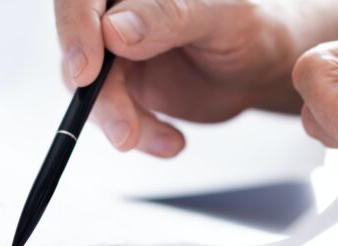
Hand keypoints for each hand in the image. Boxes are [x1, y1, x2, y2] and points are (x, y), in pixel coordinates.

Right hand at [55, 0, 333, 156]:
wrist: (264, 65)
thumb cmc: (251, 25)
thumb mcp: (222, 14)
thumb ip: (169, 15)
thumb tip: (115, 30)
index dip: (74, 30)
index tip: (86, 71)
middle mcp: (115, 13)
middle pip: (79, 47)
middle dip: (99, 96)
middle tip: (124, 128)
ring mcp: (114, 50)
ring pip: (88, 87)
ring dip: (118, 120)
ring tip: (161, 138)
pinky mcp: (122, 85)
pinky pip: (110, 114)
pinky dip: (139, 134)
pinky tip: (171, 140)